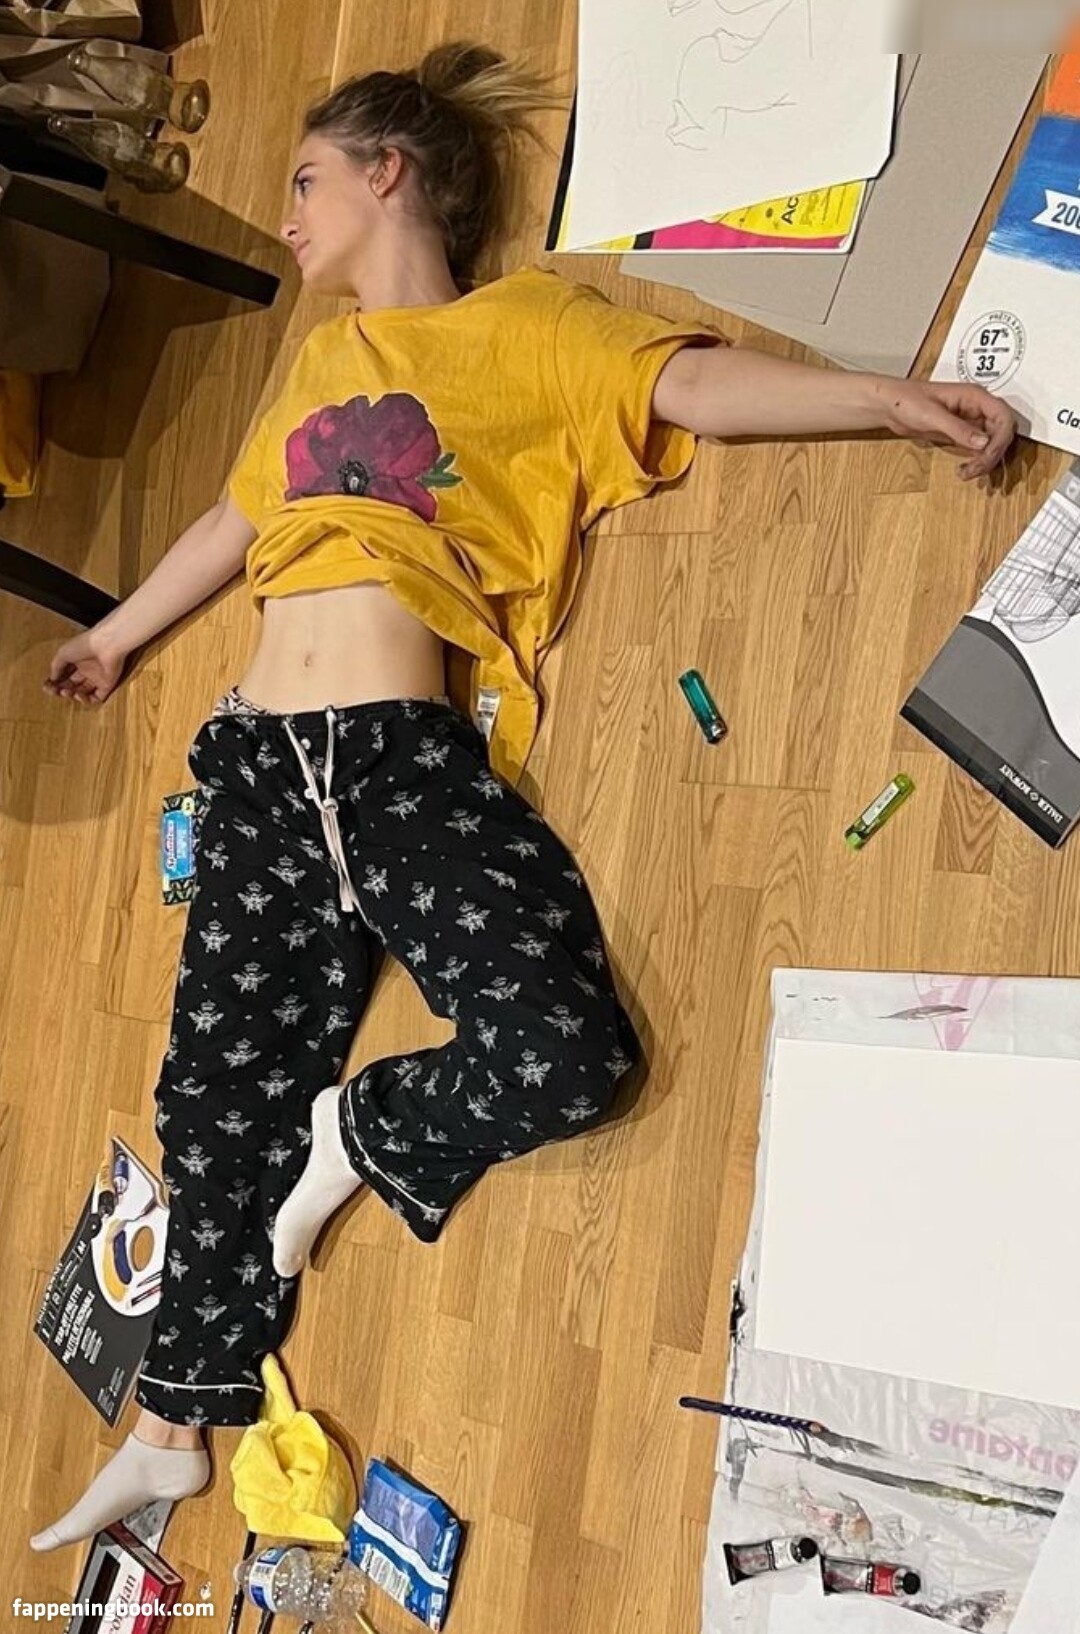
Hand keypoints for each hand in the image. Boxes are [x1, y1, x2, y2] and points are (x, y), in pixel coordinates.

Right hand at [44, 627, 128, 705]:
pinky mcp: (107, 685)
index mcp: (77, 661)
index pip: (64, 676)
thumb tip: (52, 679)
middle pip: (72, 686)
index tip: (47, 687)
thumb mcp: (63, 653)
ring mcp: (97, 679)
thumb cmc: (84, 645)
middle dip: (61, 690)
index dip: (55, 683)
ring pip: (82, 693)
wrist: (106, 645)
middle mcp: (87, 670)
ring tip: (65, 692)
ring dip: (71, 696)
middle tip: (54, 691)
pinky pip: (96, 698)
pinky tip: (78, 695)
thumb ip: (56, 667)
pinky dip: (86, 700)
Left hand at [870, 377, 1016, 479]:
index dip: (1001, 438)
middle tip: (975, 469)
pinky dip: (976, 462)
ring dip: (985, 461)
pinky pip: (978, 450)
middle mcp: (977, 408)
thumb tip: (983, 441)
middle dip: (992, 454)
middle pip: (1001, 433)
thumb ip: (958, 428)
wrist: (889, 405)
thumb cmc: (906, 399)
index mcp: (974, 396)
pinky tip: (964, 470)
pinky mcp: (961, 434)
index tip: (988, 454)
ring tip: (967, 473)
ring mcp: (970, 422)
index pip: (1003, 416)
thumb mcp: (932, 415)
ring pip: (991, 444)